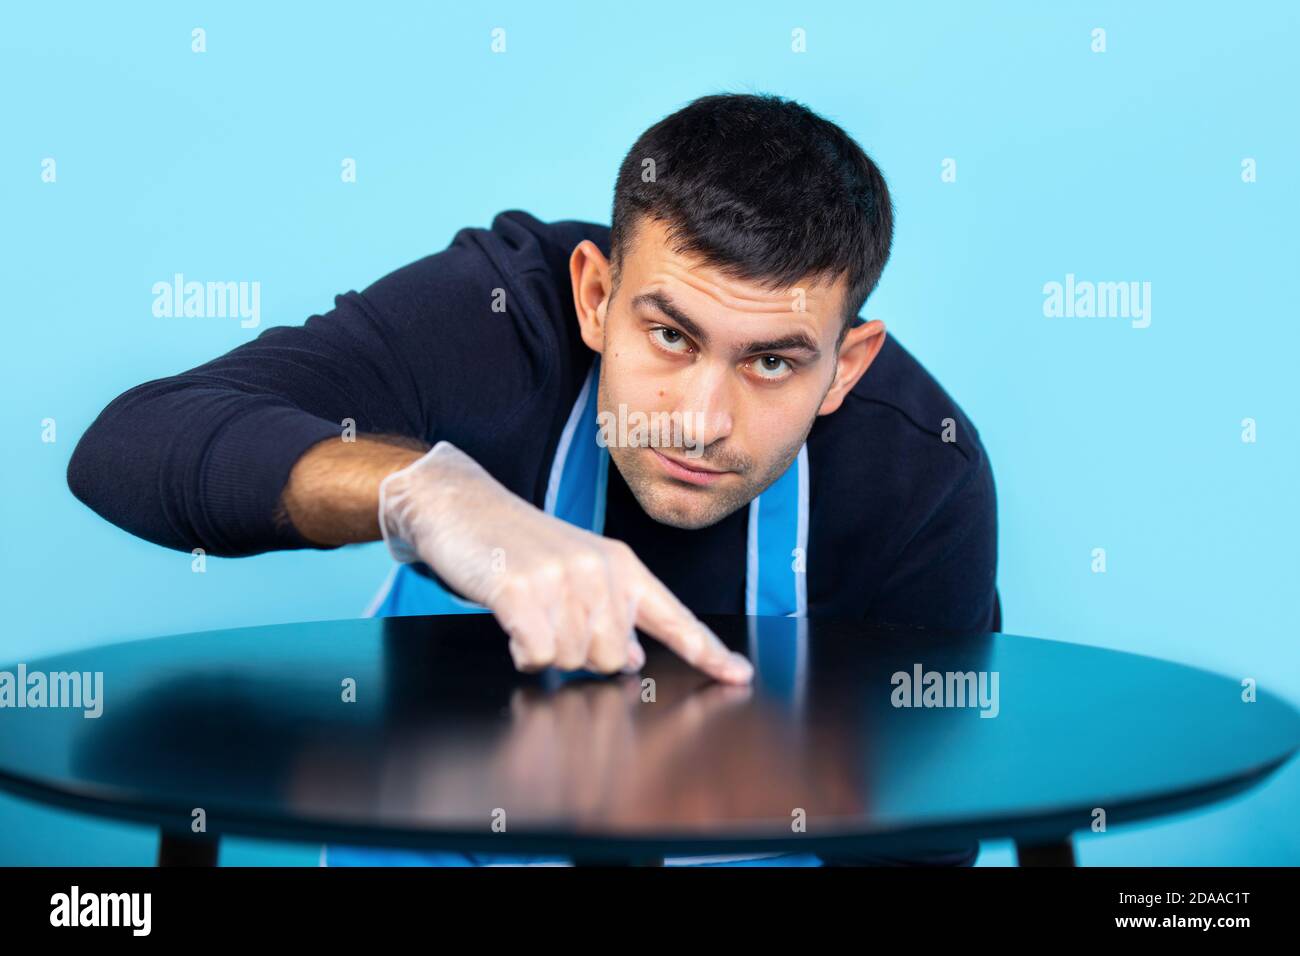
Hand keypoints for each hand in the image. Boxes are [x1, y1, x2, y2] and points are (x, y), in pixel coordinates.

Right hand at [379, 441, 753, 683]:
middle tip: (551, 621)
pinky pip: (537, 655)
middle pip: (614, 660)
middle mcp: (601, 569)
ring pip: (573, 661)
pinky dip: (522, 652)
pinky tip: (512, 624)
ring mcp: (562, 577)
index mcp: (622, 565)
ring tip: (528, 613)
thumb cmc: (518, 544)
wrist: (461, 504)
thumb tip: (635, 657)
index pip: (674, 616)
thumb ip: (612, 613)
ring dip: (545, 651)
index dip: (708, 651)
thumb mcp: (577, 571)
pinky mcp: (522, 589)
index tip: (739, 676)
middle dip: (581, 657)